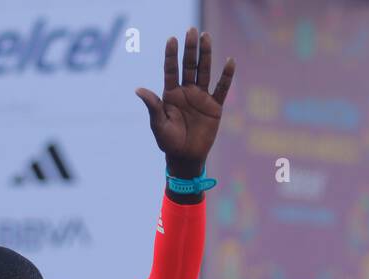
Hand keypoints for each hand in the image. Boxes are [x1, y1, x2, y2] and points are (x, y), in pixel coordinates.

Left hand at [135, 29, 234, 177]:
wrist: (185, 158)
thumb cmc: (168, 142)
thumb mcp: (158, 125)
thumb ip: (152, 107)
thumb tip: (139, 90)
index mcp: (170, 94)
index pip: (170, 70)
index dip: (171, 55)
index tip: (171, 39)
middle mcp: (186, 92)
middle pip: (189, 66)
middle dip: (190, 49)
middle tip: (191, 31)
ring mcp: (201, 97)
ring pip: (204, 72)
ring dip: (206, 55)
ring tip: (206, 36)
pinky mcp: (214, 107)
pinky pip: (221, 89)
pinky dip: (226, 77)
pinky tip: (229, 61)